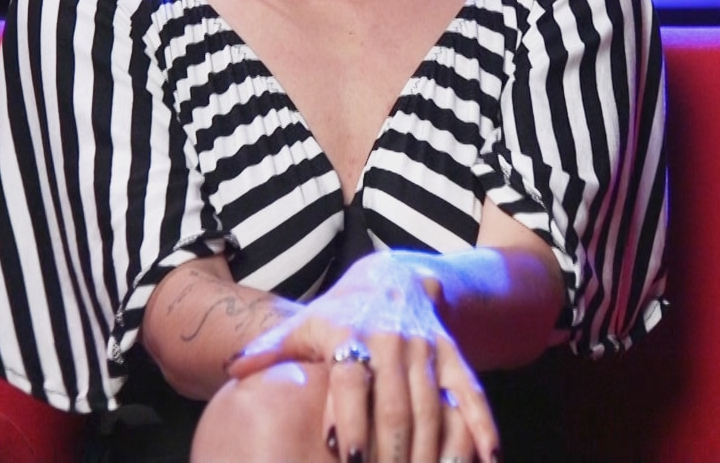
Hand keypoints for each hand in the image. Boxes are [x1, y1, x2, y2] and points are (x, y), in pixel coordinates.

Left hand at [226, 252, 498, 462]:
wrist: (397, 276)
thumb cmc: (340, 313)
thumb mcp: (304, 324)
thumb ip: (270, 350)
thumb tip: (231, 371)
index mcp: (352, 335)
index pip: (351, 382)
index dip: (349, 420)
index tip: (346, 458)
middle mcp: (394, 342)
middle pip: (395, 405)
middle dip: (391, 452)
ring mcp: (428, 350)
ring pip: (433, 407)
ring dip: (432, 451)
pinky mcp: (454, 357)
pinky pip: (471, 395)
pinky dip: (483, 428)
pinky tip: (489, 460)